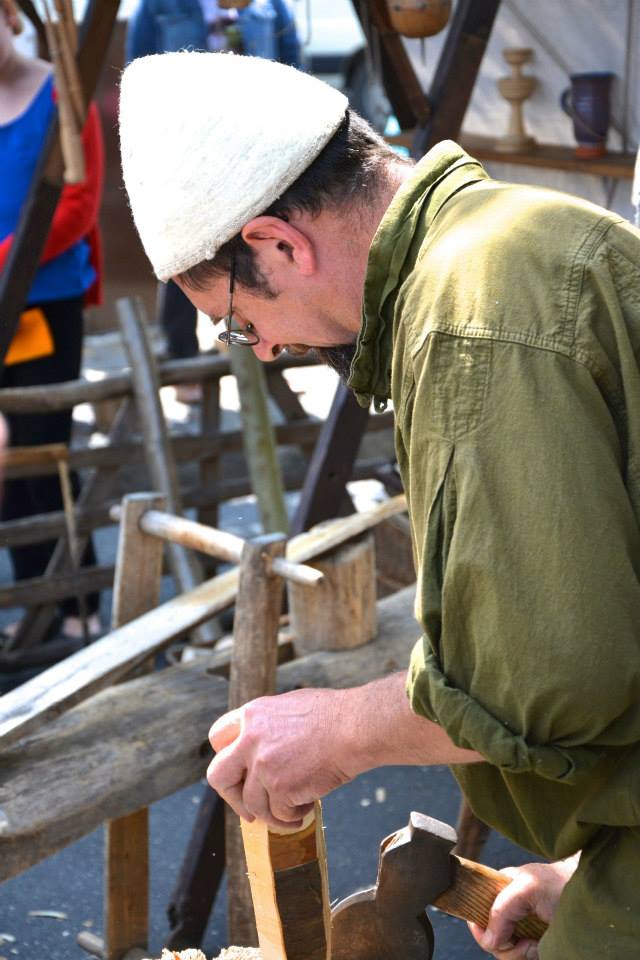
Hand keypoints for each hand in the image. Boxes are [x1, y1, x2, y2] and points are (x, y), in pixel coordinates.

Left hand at [207, 687, 356, 828]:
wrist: (355, 727)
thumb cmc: (333, 715)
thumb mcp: (289, 707)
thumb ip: (267, 727)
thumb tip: (260, 748)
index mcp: (252, 715)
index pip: (217, 737)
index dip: (227, 758)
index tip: (239, 772)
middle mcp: (250, 740)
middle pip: (218, 776)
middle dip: (232, 796)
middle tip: (248, 808)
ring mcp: (263, 765)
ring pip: (252, 804)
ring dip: (272, 813)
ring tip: (294, 810)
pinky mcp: (280, 788)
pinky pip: (279, 814)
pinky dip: (293, 816)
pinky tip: (307, 807)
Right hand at [467, 856, 578, 958]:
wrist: (590, 896)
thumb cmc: (562, 884)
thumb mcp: (528, 888)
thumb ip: (502, 908)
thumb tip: (489, 940)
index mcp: (501, 890)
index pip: (477, 912)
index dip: (481, 928)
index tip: (493, 935)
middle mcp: (508, 912)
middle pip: (490, 939)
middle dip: (506, 946)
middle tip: (526, 940)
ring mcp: (521, 930)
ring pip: (505, 953)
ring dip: (520, 953)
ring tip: (537, 942)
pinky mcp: (534, 945)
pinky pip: (521, 958)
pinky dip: (530, 956)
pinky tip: (540, 947)